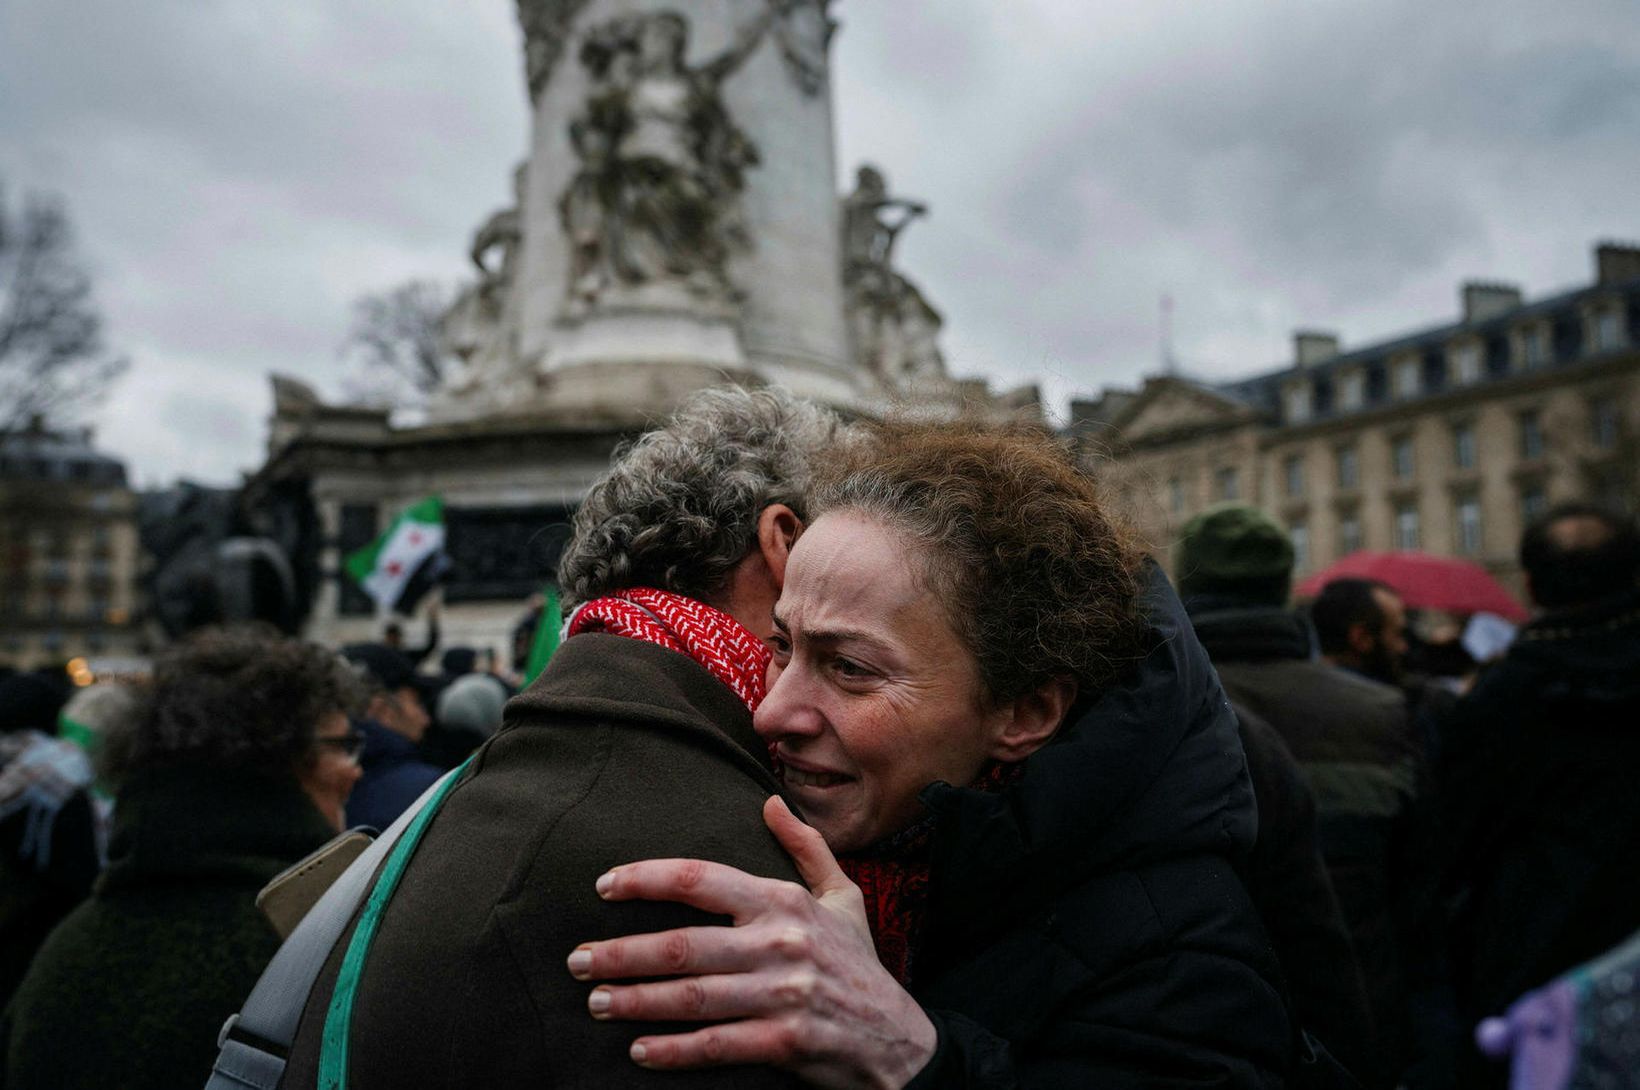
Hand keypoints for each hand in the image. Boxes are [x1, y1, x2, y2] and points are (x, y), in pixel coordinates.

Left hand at [567, 797, 936, 1088]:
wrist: (900, 1040)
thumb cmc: (860, 965)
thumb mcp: (844, 896)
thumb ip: (805, 848)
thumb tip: (770, 802)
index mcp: (784, 902)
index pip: (701, 878)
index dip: (647, 879)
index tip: (604, 885)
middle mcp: (781, 944)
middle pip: (683, 945)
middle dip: (621, 952)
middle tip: (578, 960)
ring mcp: (783, 994)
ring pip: (692, 996)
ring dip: (636, 1000)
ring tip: (596, 1001)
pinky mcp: (786, 1042)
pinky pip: (717, 1045)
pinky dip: (674, 1050)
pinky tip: (639, 1050)